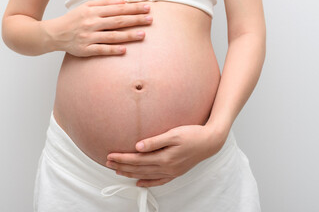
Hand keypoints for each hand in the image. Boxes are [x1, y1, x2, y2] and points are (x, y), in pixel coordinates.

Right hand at [41, 0, 152, 56]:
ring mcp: (89, 37)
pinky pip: (102, 50)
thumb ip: (104, 4)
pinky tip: (124, 50)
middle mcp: (92, 23)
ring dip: (129, 35)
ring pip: (112, 36)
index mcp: (93, 12)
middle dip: (136, 20)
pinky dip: (113, 50)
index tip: (147, 8)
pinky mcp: (86, 49)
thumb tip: (123, 2)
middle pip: (118, 21)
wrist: (55, 33)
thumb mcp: (86, 7)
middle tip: (150, 19)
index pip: (118, 9)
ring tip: (143, 35)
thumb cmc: (73, 19)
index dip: (133, 8)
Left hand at [106, 124, 225, 186]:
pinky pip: (158, 181)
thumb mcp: (173, 134)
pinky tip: (139, 183)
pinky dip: (147, 183)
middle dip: (122, 165)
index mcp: (164, 158)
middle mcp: (166, 168)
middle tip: (107, 162)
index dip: (122, 158)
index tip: (110, 155)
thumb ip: (155, 141)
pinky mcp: (176, 172)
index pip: (137, 159)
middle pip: (138, 168)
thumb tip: (137, 146)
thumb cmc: (193, 134)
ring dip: (130, 173)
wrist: (210, 142)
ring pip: (146, 175)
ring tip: (118, 171)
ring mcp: (171, 172)